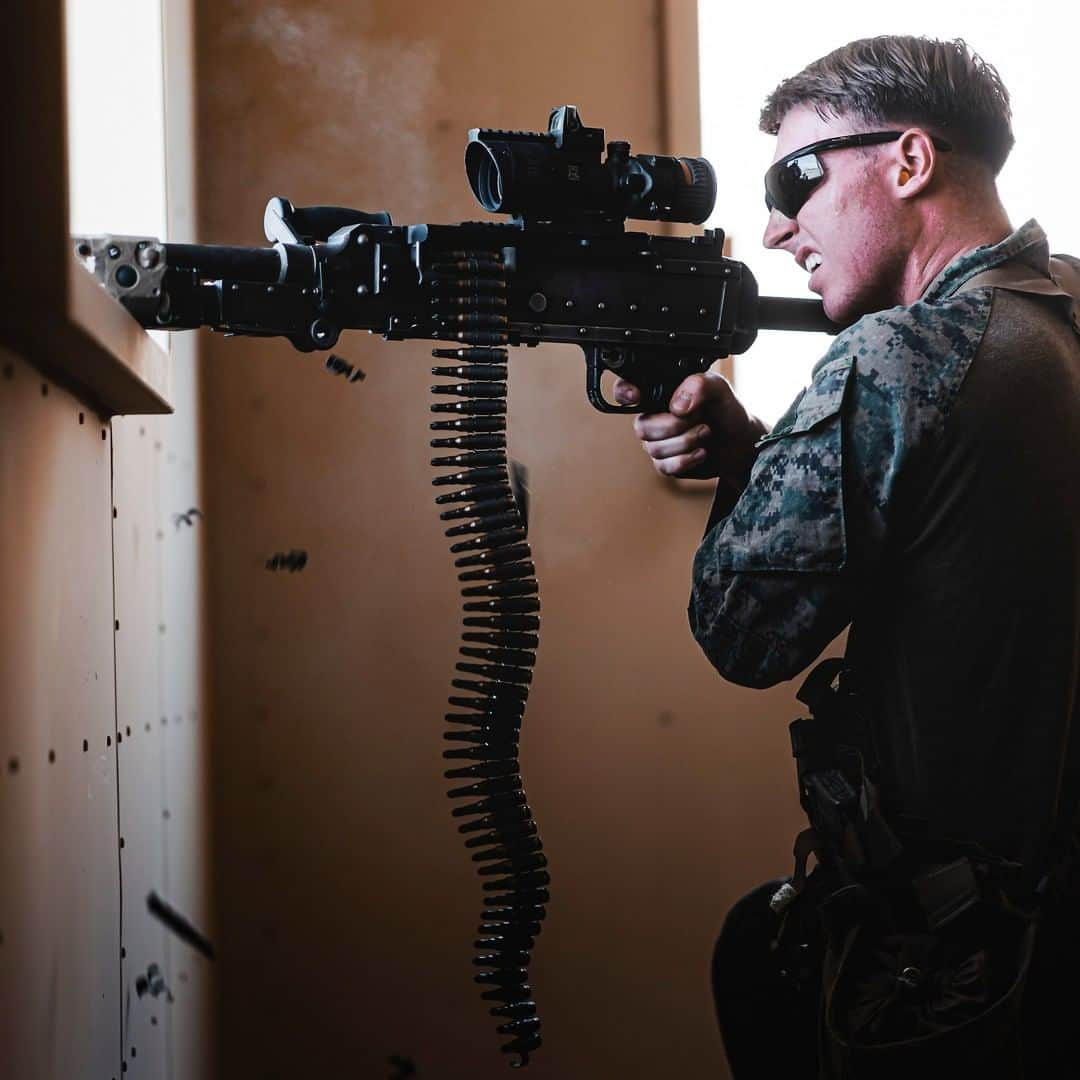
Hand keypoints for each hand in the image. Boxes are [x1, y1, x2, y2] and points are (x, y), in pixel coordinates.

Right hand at [613, 369, 767, 488]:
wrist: (741, 443)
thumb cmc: (727, 411)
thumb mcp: (720, 388)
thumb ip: (699, 385)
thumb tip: (677, 406)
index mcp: (660, 394)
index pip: (627, 390)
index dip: (624, 393)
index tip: (636, 396)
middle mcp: (654, 417)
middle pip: (642, 426)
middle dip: (675, 426)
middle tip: (700, 418)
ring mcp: (658, 442)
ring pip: (654, 449)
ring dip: (686, 442)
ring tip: (706, 433)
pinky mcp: (666, 464)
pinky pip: (664, 466)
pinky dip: (687, 460)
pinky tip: (702, 452)